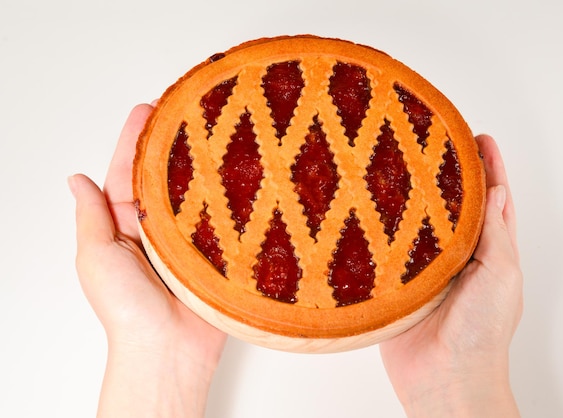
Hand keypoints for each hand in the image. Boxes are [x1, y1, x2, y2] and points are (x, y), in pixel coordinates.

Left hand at [69, 104, 226, 417]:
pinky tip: (240, 173)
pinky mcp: (217, 252)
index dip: (135, 140)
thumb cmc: (126, 310)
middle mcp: (157, 228)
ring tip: (216, 130)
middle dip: (174, 143)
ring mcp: (189, 238)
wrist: (168, 350)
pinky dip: (230, 197)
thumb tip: (76, 179)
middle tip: (188, 109)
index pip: (128, 172)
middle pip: (166, 177)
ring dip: (204, 164)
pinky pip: (224, 218)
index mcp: (124, 225)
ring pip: (197, 192)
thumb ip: (92, 216)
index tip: (148, 109)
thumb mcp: (96, 257)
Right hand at [380, 134, 521, 416]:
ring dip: (410, 197)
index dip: (487, 168)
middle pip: (451, 206)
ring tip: (398, 164)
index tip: (477, 137)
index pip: (491, 200)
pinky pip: (389, 250)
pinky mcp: (398, 283)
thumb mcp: (502, 277)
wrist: (445, 379)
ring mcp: (426, 268)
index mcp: (489, 252)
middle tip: (432, 142)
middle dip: (445, 174)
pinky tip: (371, 208)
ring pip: (417, 223)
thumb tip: (497, 190)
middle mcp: (457, 256)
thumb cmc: (482, 334)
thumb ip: (496, 236)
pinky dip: (382, 229)